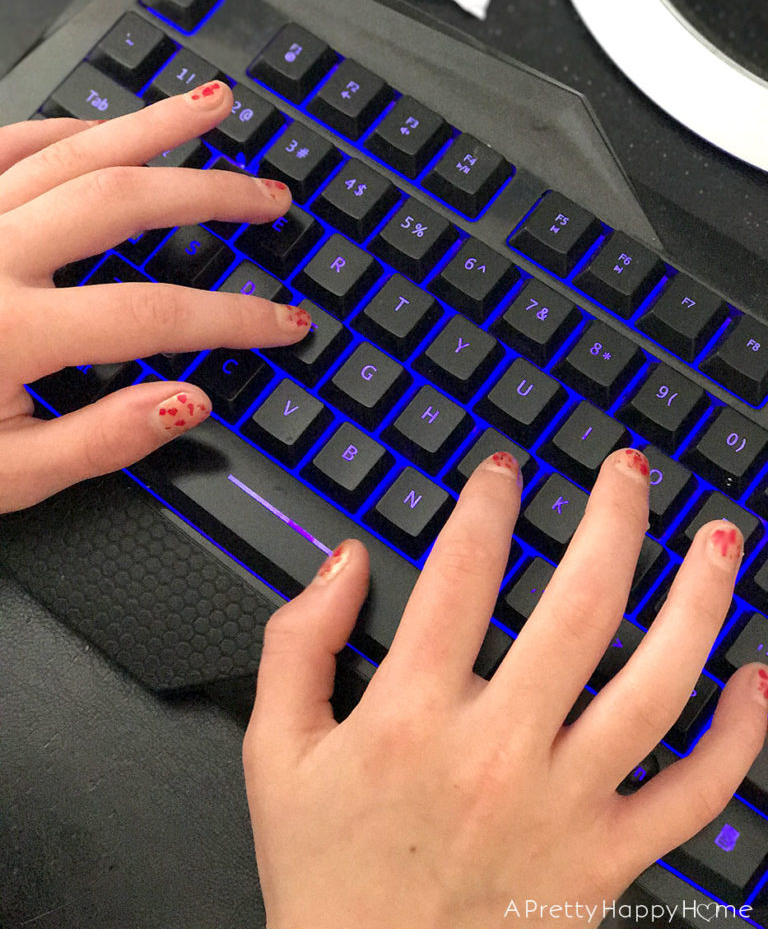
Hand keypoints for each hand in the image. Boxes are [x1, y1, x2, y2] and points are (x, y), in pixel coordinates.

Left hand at [0, 81, 308, 511]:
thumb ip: (101, 440)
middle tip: (270, 197)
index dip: (236, 318)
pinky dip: (64, 129)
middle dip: (212, 194)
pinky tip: (108, 128)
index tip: (285, 322)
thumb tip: (188, 402)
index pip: (155, 313)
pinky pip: (7, 144)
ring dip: (151, 128)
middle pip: (123, 202)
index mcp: (9, 332)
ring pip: (71, 151)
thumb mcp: (8, 474)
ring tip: (212, 109)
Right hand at [243, 448, 766, 927]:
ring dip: (696, 603)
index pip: (461, 575)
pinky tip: (755, 681)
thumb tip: (346, 565)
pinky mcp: (606, 859)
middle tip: (630, 473)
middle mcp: (498, 751)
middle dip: (614, 521)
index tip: (505, 471)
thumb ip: (298, 644)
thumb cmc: (326, 873)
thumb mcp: (276, 751)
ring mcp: (564, 805)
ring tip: (717, 543)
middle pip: (579, 608)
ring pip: (656, 685)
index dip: (488, 504)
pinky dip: (739, 738)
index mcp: (412, 717)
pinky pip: (695, 795)